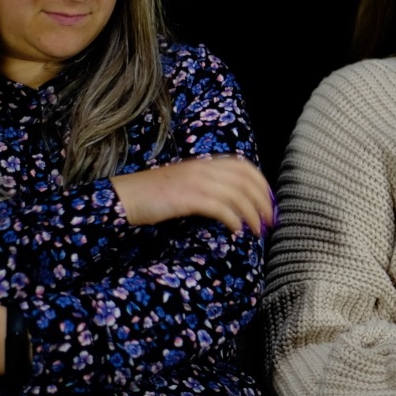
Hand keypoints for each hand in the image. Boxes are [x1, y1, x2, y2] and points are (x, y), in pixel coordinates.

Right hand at [111, 154, 272, 233]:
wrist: (125, 197)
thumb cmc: (155, 195)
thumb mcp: (186, 183)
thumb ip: (210, 185)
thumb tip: (236, 202)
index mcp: (205, 163)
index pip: (244, 167)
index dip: (262, 184)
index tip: (270, 202)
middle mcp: (203, 169)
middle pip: (246, 182)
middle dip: (263, 202)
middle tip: (270, 221)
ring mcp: (196, 182)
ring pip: (237, 196)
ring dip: (252, 215)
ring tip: (257, 231)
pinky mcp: (188, 198)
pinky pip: (221, 208)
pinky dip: (234, 220)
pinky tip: (237, 231)